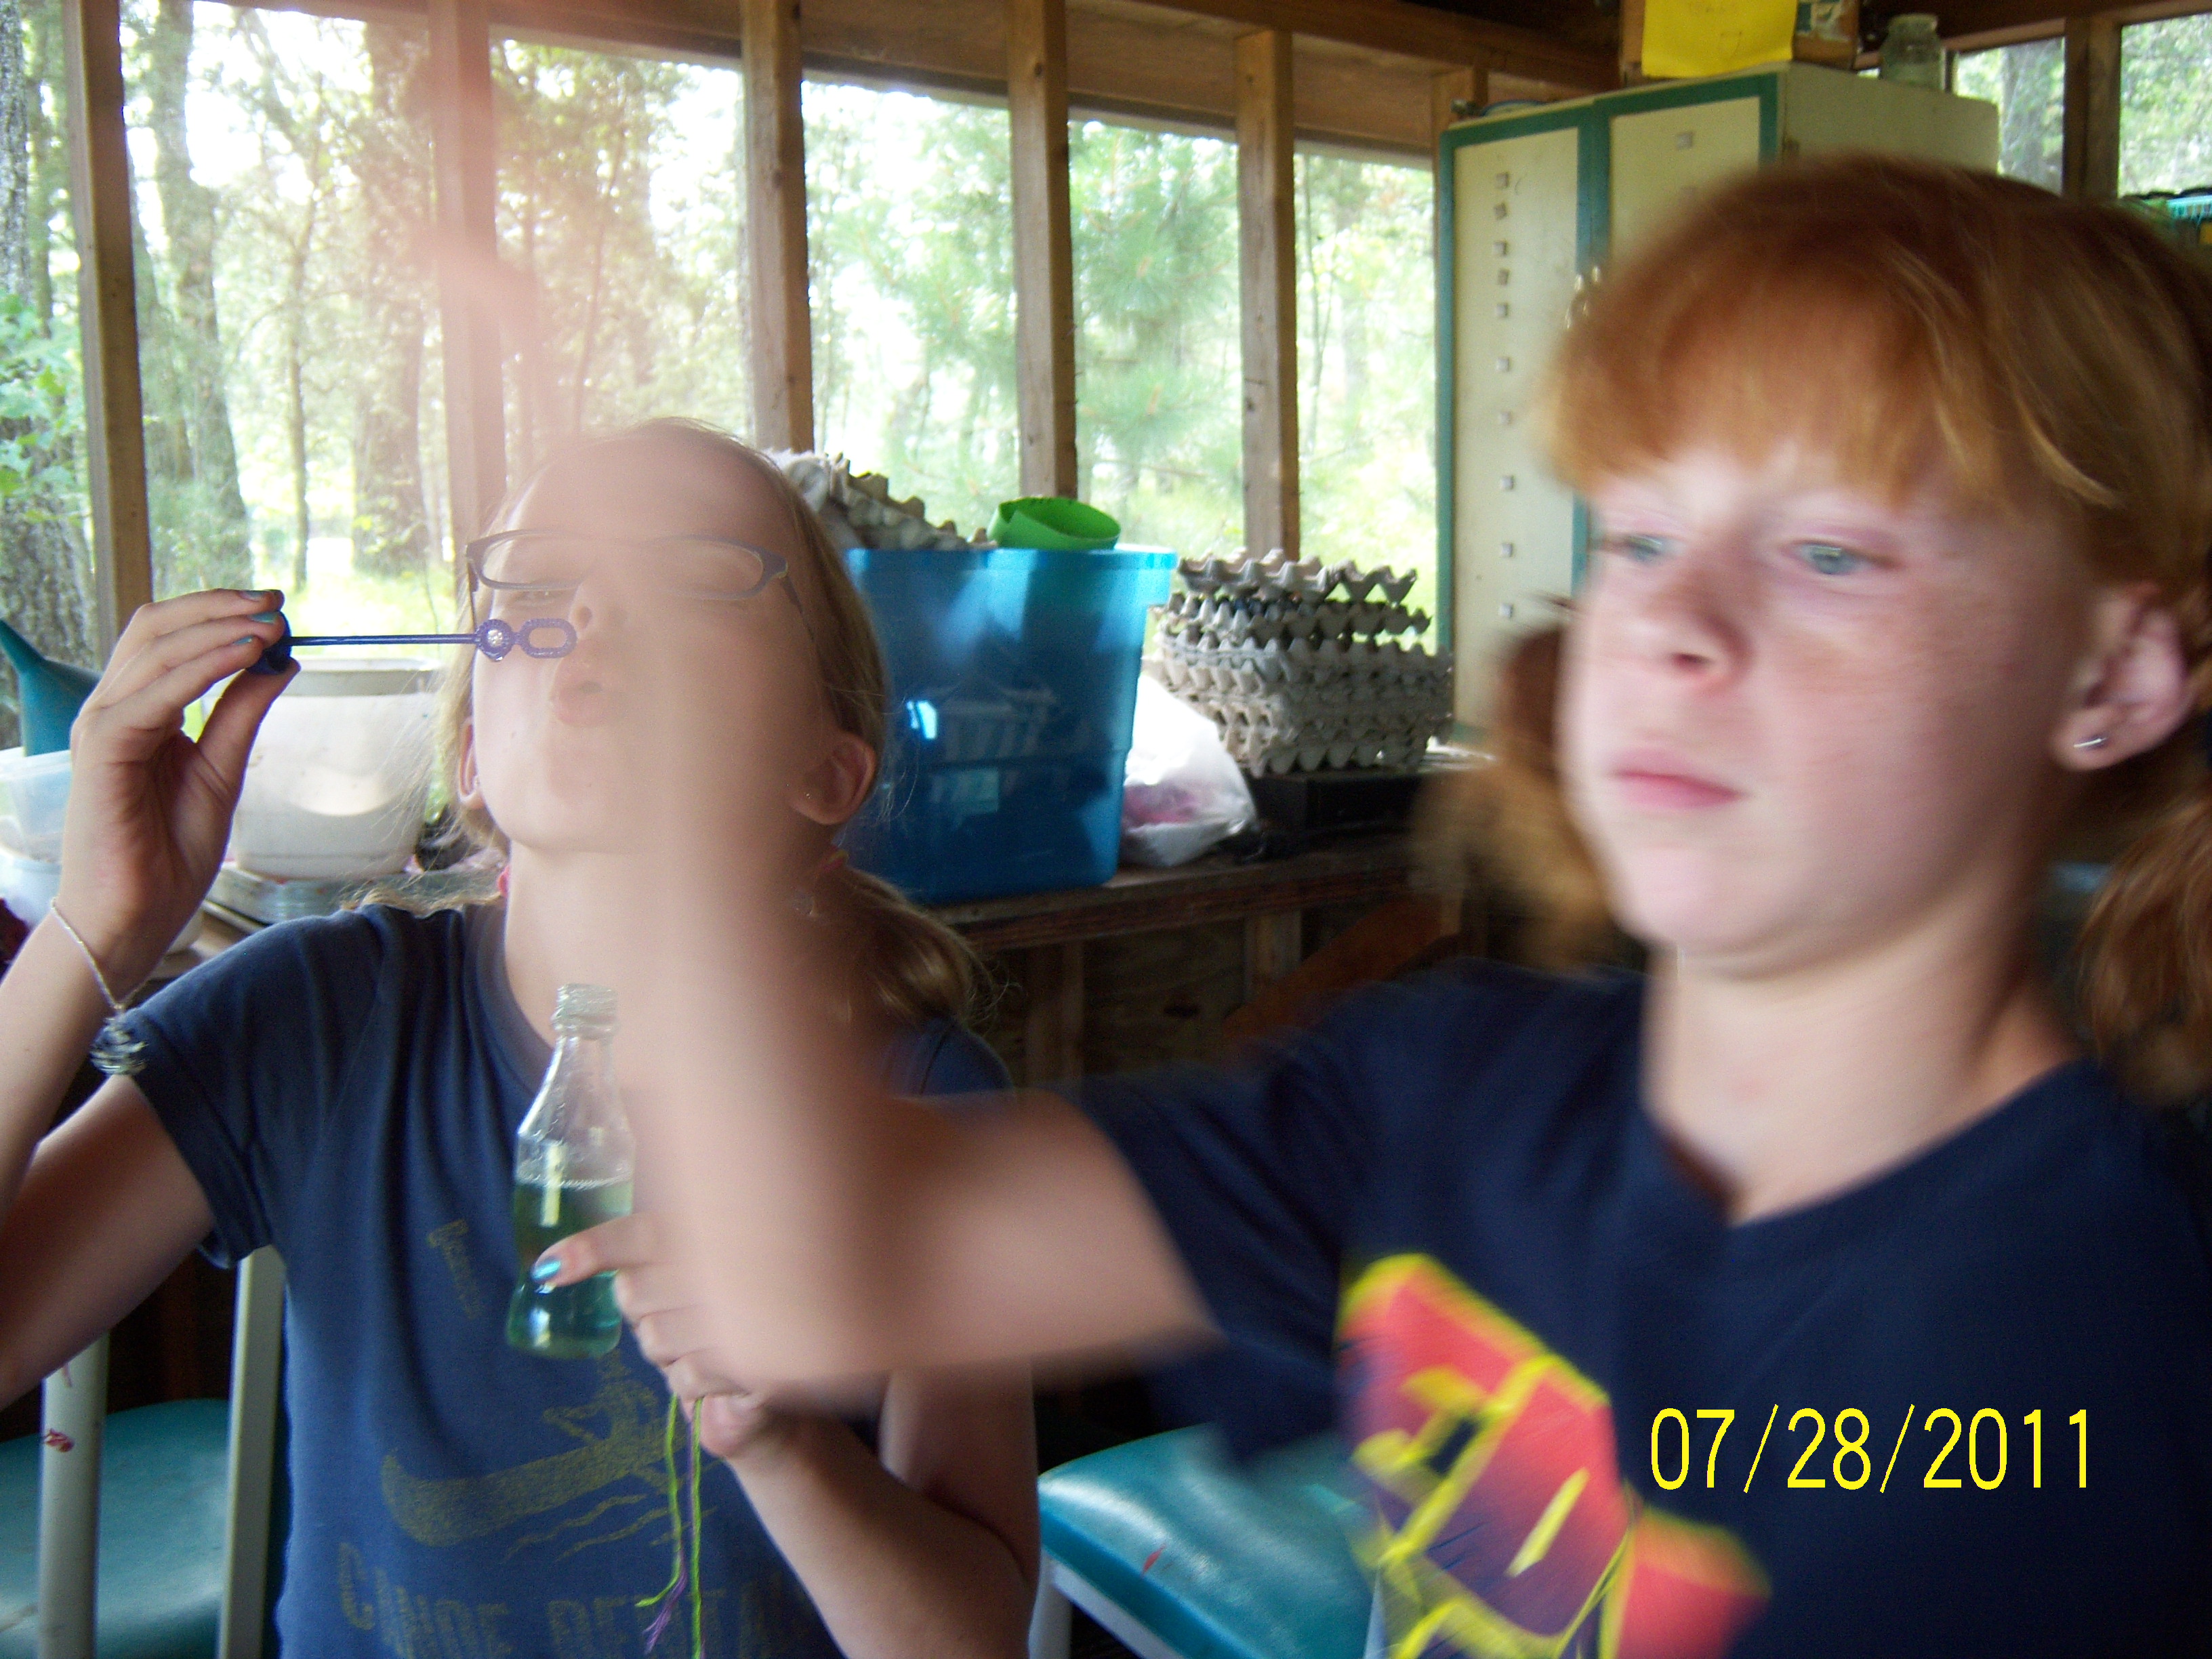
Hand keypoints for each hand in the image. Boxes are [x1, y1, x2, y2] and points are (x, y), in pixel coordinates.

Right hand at [55, 592, 292, 985]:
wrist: (137, 913)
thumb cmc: (170, 850)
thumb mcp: (223, 769)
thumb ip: (243, 713)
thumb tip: (280, 661)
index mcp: (141, 710)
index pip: (171, 638)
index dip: (219, 613)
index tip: (275, 608)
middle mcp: (115, 710)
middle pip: (156, 630)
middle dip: (218, 608)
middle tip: (274, 603)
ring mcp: (102, 727)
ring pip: (152, 651)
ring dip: (215, 630)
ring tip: (268, 625)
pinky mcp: (102, 752)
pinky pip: (149, 697)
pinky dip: (198, 670)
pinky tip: (240, 657)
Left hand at [547, 1213, 795, 1463]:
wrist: (809, 1352)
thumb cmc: (737, 1302)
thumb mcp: (700, 1262)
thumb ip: (653, 1249)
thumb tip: (556, 1261)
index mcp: (716, 1224)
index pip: (640, 1235)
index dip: (592, 1250)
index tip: (550, 1271)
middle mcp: (732, 1261)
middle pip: (634, 1295)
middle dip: (644, 1311)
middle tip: (679, 1309)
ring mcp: (745, 1312)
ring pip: (655, 1342)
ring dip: (669, 1351)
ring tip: (706, 1339)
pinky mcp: (756, 1362)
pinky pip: (685, 1378)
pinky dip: (693, 1380)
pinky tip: (722, 1368)